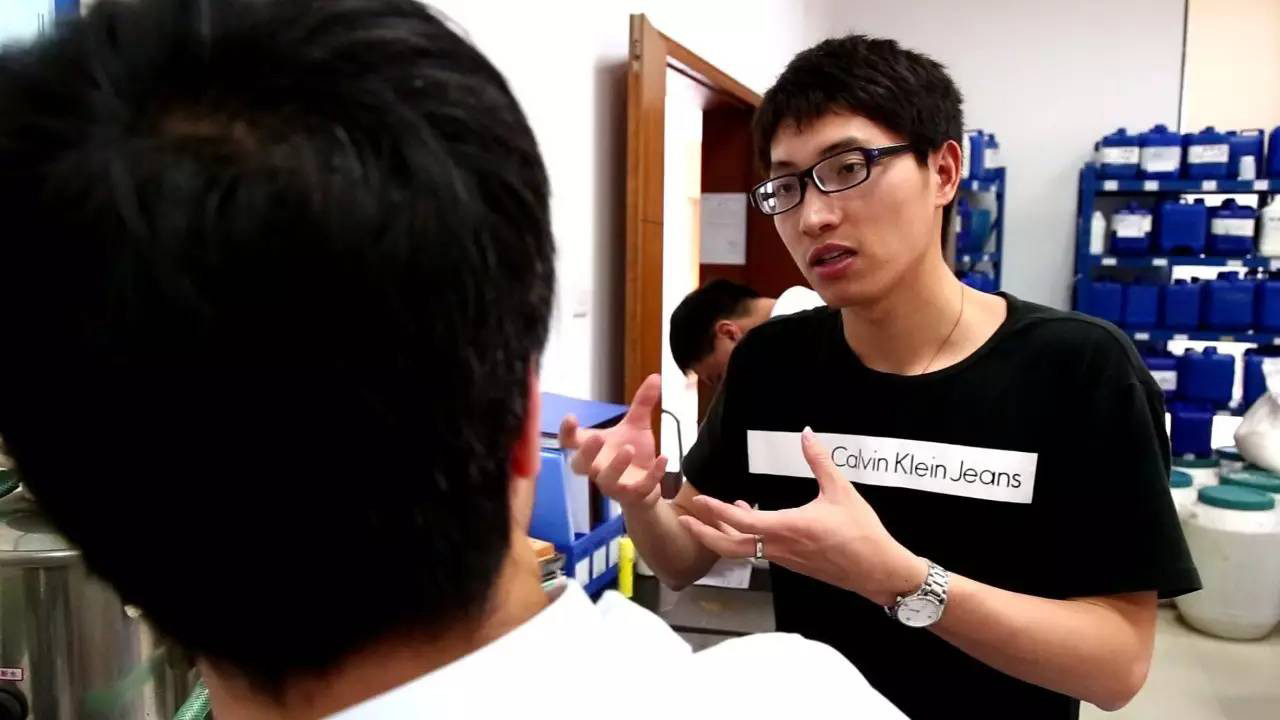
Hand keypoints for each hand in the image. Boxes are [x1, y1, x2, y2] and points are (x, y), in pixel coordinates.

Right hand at [558, 374, 667, 510]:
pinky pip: (639, 489)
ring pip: (607, 481)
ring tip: (628, 448)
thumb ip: (642, 403)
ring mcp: (614, 485)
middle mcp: (597, 469)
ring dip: (616, 466)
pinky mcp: (633, 495)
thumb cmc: (633, 455)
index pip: (569, 443)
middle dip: (586, 453)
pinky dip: (652, 474)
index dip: (565, 432)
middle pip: (579, 466)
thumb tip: (656, 376)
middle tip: (596, 438)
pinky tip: (664, 458)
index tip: (571, 417)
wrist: (647, 487)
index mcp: (592, 450)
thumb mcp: (637, 426)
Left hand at [678, 427, 925, 605]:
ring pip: (744, 550)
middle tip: (685, 519)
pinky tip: (751, 516)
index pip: (741, 521)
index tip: (698, 500)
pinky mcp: (793, 562)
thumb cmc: (862, 533)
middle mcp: (779, 548)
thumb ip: (820, 461)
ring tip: (713, 514)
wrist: (878, 571)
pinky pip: (759, 551)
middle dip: (704, 533)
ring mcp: (785, 558)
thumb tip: (806, 433)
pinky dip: (745, 536)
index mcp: (787, 528)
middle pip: (730, 547)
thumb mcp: (842, 491)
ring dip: (724, 533)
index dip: (716, 511)